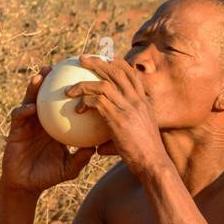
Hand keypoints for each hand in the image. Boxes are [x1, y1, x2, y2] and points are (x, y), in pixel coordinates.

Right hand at [0, 68, 94, 195]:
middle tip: (61, 65)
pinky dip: (24, 110)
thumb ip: (81, 158)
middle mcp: (42, 120)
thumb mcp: (69, 168)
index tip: (83, 76)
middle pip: (47, 94)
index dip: (72, 89)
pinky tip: (31, 108)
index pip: (64, 102)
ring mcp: (28, 123)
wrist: (26, 186)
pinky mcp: (15, 129)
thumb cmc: (49, 176)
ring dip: (34, 86)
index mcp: (56, 124)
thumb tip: (96, 147)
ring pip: (30, 99)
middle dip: (52, 77)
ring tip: (41, 76)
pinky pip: (19, 116)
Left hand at [67, 55, 165, 176]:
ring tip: (69, 89)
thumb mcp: (136, 137)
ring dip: (84, 83)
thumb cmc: (144, 156)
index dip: (116, 62)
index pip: (130, 73)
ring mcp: (129, 108)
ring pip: (104, 85)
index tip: (103, 59)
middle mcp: (137, 100)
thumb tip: (99, 146)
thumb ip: (118, 136)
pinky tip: (77, 109)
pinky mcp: (119, 119)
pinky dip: (85, 102)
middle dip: (97, 62)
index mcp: (143, 101)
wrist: (154, 164)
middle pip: (116, 72)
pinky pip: (98, 102)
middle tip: (81, 59)